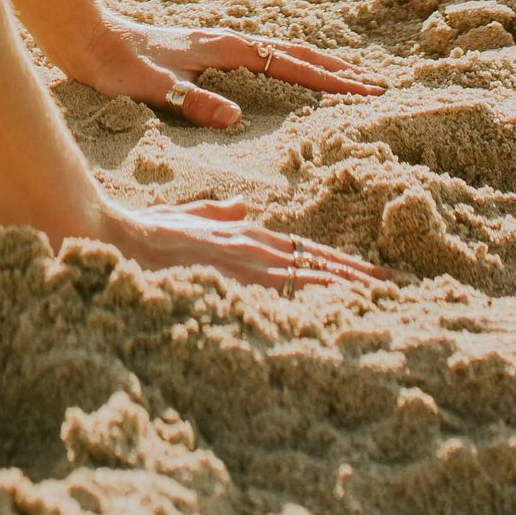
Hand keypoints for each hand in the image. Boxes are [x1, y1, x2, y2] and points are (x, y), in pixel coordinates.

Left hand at [65, 13, 382, 129]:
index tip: (362, 90)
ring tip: (347, 79)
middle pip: (292, 51)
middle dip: (334, 69)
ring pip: (279, 51)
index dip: (326, 78)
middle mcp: (224, 42)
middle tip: (374, 85)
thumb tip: (235, 117)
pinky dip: (289, 63)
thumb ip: (192, 102)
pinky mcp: (207, 52)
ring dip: (315, 64)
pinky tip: (290, 75)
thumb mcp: (153, 89)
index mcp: (221, 49)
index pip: (286, 62)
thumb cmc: (116, 66)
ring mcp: (217, 45)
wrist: (87, 38)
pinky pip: (262, 56)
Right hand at [90, 190, 388, 294]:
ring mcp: (247, 262)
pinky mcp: (236, 278)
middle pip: (319, 261)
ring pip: (312, 275)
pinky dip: (319, 296)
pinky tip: (342, 307)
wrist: (116, 236)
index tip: (371, 276)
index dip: (341, 265)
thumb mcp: (187, 219)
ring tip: (385, 297)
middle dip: (359, 276)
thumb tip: (241, 207)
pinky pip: (289, 291)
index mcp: (245, 234)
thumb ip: (214, 214)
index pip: (305, 252)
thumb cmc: (146, 233)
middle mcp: (254, 245)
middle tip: (399, 286)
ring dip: (350, 287)